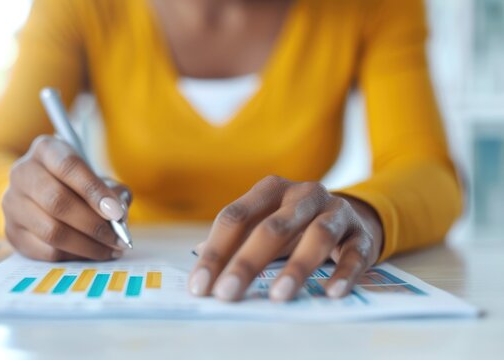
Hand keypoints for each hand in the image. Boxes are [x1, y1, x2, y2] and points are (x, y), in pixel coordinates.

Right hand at [2, 135, 131, 261]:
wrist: (42, 193)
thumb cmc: (77, 183)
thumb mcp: (97, 176)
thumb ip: (112, 191)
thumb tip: (119, 215)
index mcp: (46, 149)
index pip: (69, 167)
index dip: (95, 191)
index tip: (117, 213)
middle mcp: (22, 172)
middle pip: (57, 202)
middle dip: (94, 224)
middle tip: (118, 238)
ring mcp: (12, 203)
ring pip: (52, 231)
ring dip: (87, 245)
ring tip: (110, 249)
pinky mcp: (12, 231)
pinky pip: (46, 251)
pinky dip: (74, 255)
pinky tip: (91, 253)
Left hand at [188, 176, 382, 301]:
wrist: (351, 216)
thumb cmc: (297, 224)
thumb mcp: (265, 221)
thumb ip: (237, 237)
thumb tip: (198, 257)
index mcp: (271, 189)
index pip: (235, 217)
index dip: (215, 252)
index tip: (200, 286)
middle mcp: (303, 194)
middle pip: (271, 227)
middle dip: (246, 263)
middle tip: (227, 293)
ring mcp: (336, 211)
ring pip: (318, 235)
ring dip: (297, 267)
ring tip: (278, 296)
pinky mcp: (361, 233)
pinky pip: (355, 253)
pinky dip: (344, 273)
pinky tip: (332, 292)